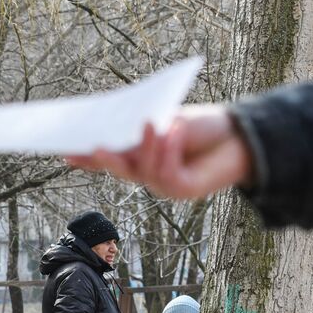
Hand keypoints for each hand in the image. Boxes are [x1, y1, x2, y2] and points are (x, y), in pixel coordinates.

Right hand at [66, 107, 252, 200]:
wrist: (246, 136)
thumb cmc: (206, 127)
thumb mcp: (168, 120)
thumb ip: (142, 131)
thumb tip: (115, 133)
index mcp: (141, 158)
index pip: (109, 159)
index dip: (86, 158)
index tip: (66, 151)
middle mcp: (149, 175)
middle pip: (120, 169)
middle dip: (106, 159)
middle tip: (94, 147)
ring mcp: (165, 186)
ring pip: (144, 170)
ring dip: (148, 145)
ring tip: (152, 122)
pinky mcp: (183, 191)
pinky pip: (168, 172)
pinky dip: (170, 148)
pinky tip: (175, 129)